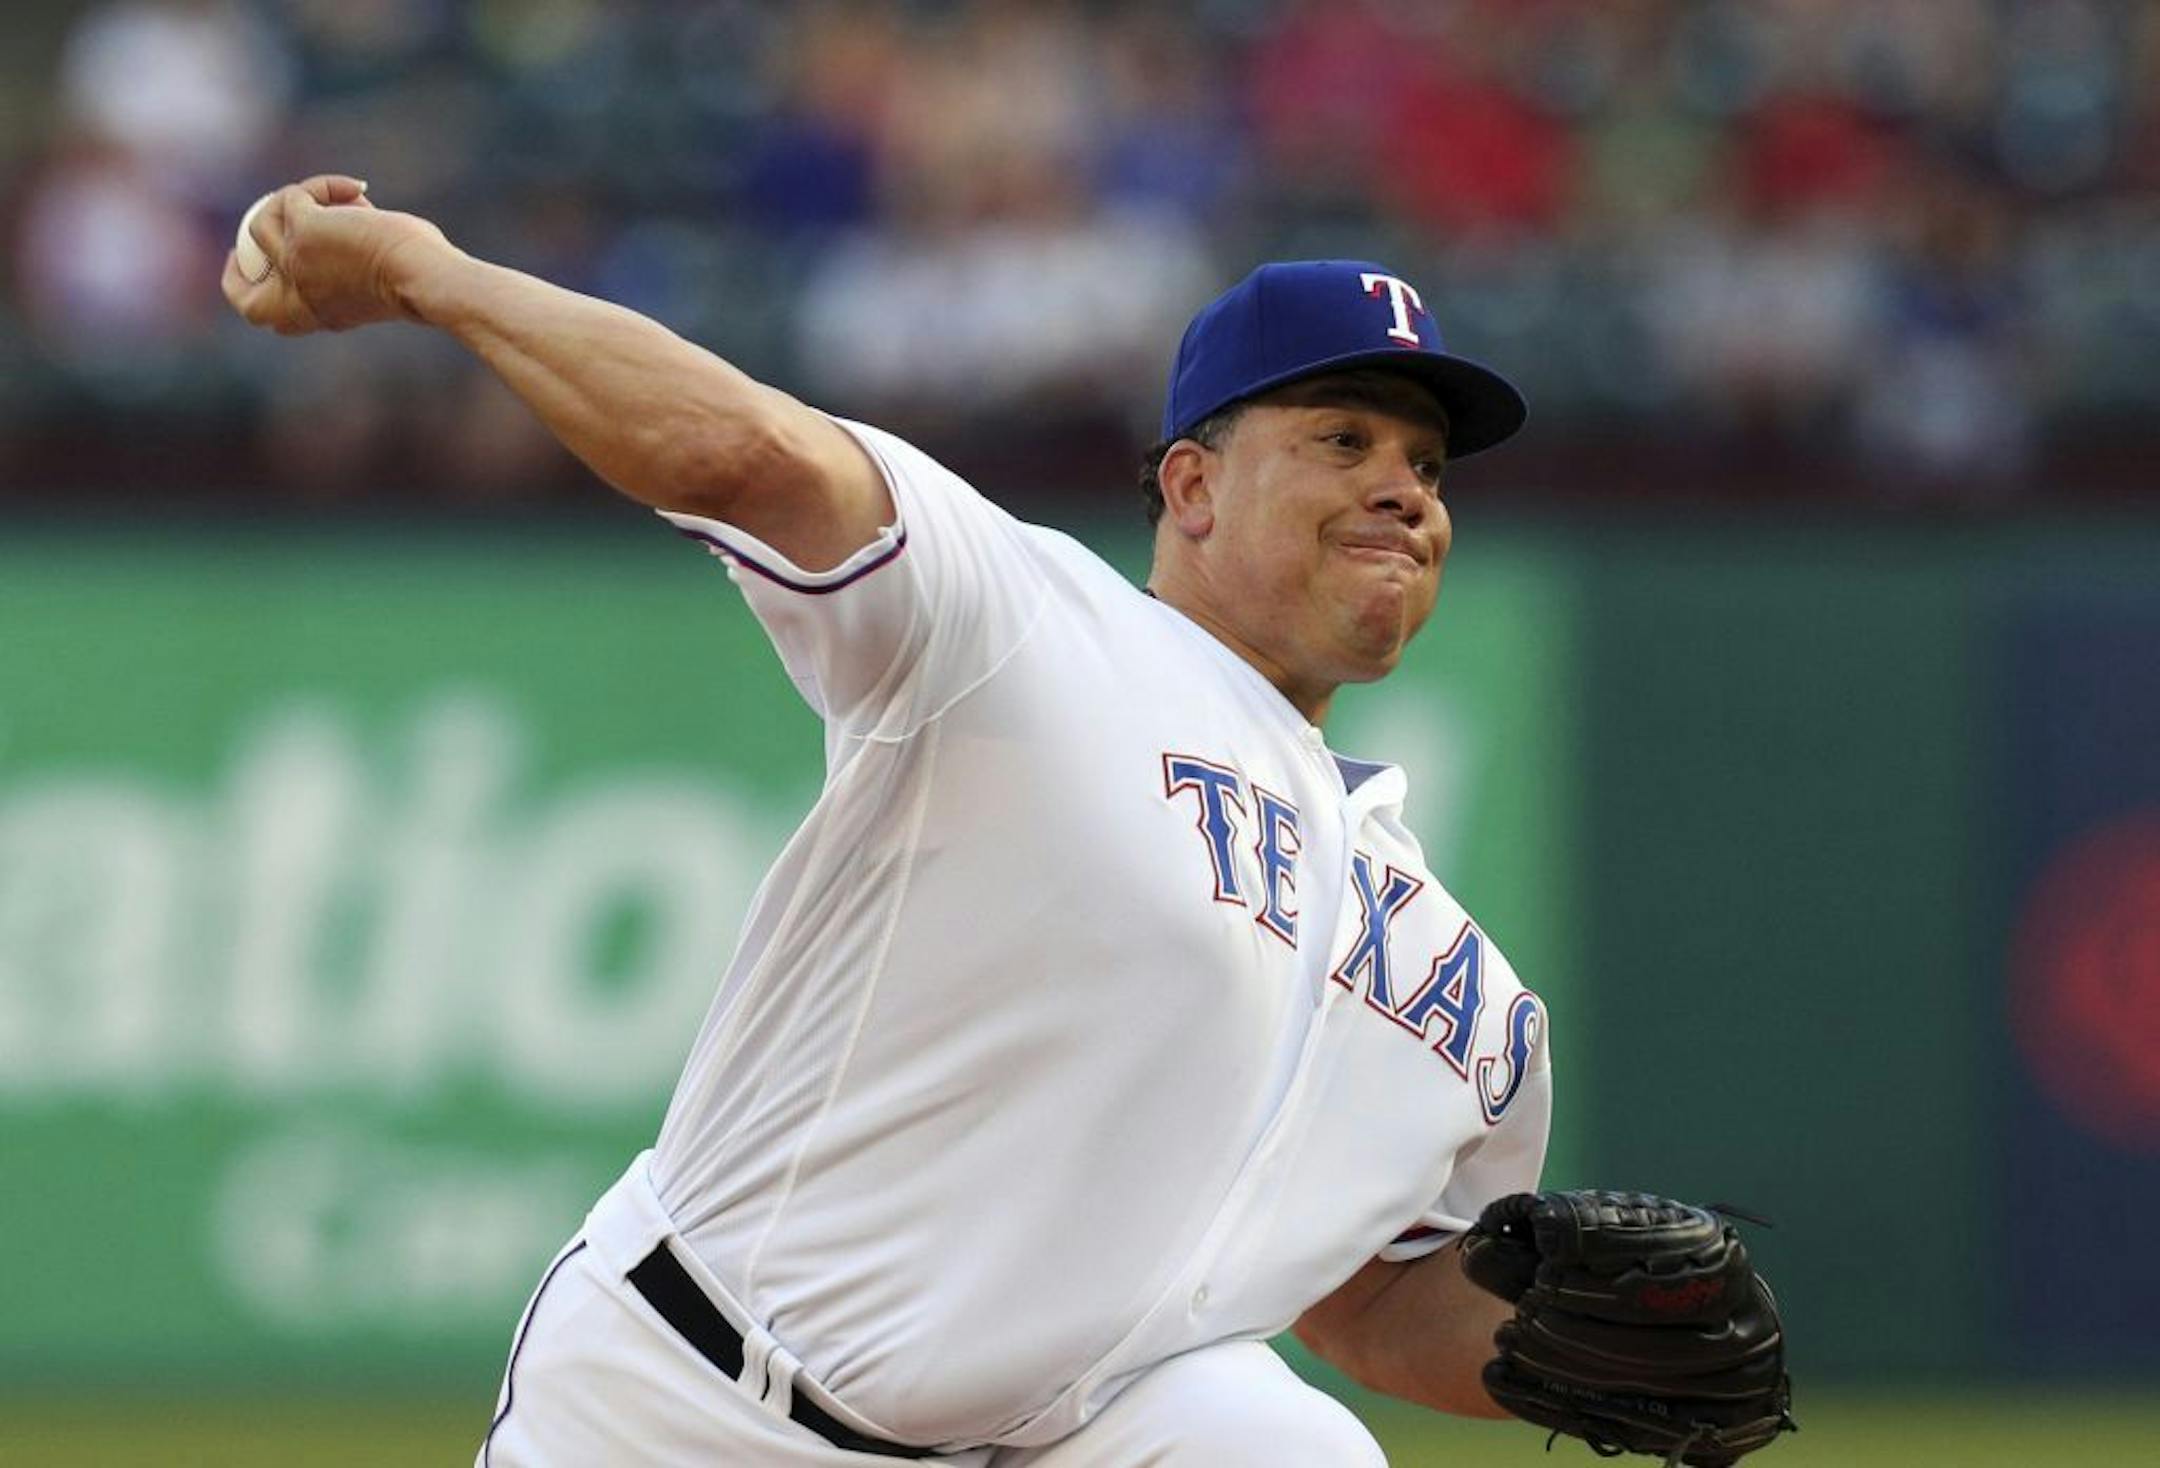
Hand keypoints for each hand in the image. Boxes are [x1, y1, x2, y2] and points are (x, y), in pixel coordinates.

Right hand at [221, 175, 456, 335]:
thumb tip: (348, 219)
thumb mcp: (377, 284)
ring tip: (348, 200)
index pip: (261, 314)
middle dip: (235, 263)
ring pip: (261, 223)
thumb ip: (348, 269)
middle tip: (256, 231)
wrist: (423, 279)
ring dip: (297, 203)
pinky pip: (294, 196)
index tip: (250, 263)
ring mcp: (292, 262)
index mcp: (312, 316)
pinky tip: (359, 188)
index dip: (244, 288)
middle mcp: (294, 296)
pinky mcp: (302, 231)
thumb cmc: (420, 284)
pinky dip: (325, 186)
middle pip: (239, 292)